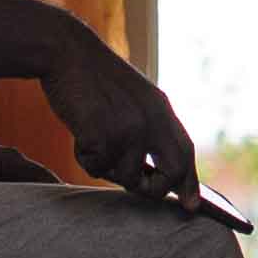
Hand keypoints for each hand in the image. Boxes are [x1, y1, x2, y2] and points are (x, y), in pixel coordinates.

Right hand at [33, 29, 198, 206]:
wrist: (67, 52)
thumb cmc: (94, 79)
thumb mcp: (133, 96)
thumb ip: (148, 126)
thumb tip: (149, 169)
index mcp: (161, 109)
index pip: (185, 151)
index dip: (189, 181)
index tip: (191, 205)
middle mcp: (151, 120)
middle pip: (169, 173)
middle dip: (153, 188)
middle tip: (134, 184)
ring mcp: (128, 129)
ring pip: (124, 175)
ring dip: (106, 167)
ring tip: (91, 136)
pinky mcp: (102, 135)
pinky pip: (95, 167)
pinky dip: (84, 157)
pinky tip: (79, 131)